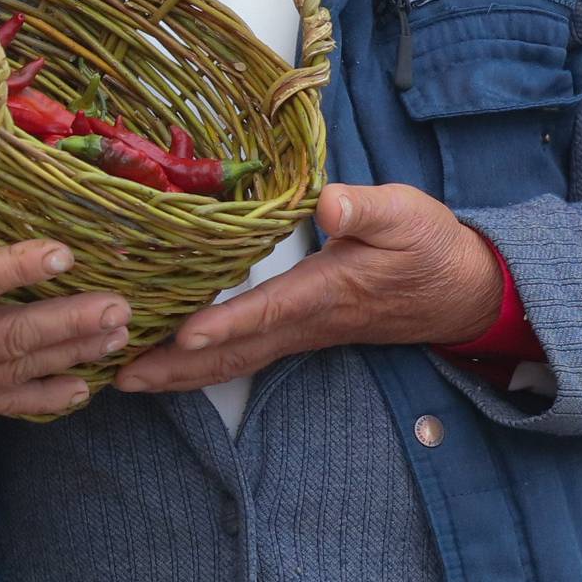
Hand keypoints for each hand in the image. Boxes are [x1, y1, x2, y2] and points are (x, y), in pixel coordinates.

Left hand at [113, 182, 501, 395]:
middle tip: (120, 376)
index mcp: (326, 291)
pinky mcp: (298, 332)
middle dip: (177, 368)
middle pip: (234, 352)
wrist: (461, 291)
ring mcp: (300, 333)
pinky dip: (201, 365)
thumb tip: (330, 203)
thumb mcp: (407, 214)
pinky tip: (169, 363)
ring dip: (180, 374)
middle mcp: (306, 322)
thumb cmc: (430, 247)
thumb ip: (367, 208)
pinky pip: (243, 356)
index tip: (184, 335)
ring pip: (234, 362)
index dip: (227, 324)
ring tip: (126, 379)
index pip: (268, 311)